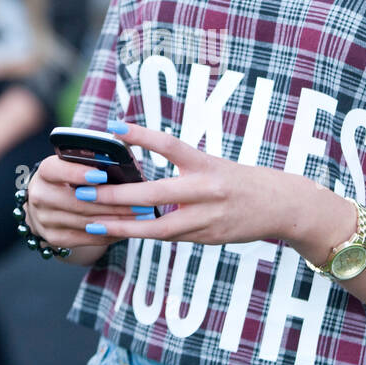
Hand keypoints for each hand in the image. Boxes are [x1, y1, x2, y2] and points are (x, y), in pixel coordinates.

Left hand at [25, 121, 286, 248]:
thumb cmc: (239, 181)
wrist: (280, 206)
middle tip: (85, 190)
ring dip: (122, 225)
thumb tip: (139, 168)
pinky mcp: (207, 237)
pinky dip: (144, 234)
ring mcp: (207, 217)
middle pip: (154, 193)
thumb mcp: (213, 165)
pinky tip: (119, 232)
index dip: (141, 135)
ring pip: (156, 226)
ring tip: (92, 222)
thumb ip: (181, 168)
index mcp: (206, 164)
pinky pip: (168, 237)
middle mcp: (206, 190)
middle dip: (117, 195)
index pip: (169, 144)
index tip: (113, 127)